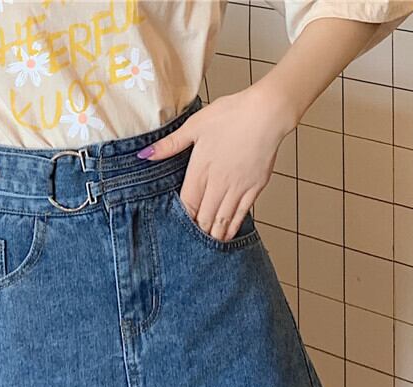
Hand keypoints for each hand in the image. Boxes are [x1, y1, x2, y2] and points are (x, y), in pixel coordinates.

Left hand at [137, 85, 293, 241]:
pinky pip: (241, 214)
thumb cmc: (232, 114)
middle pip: (203, 217)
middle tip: (189, 245)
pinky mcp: (254, 188)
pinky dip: (232, 228)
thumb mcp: (195, 125)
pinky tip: (226, 236)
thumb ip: (170, 145)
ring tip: (205, 247)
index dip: (181, 220)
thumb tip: (145, 155)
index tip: (175, 230)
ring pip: (221, 220)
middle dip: (196, 232)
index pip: (186, 205)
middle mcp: (218, 183)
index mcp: (200, 170)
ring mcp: (237, 187)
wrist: (268, 112)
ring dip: (212, 235)